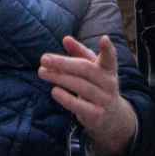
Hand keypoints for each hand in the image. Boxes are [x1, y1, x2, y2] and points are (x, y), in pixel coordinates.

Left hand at [40, 36, 136, 155]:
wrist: (111, 117)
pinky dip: (66, 98)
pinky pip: (80, 106)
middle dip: (64, 63)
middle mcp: (109, 83)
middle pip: (86, 70)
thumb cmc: (97, 85)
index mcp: (108, 69)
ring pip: (81, 86)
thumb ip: (79, 53)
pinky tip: (54, 91)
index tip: (104, 38)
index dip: (108, 49)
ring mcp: (104, 100)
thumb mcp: (92, 69)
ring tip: (42, 72)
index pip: (110, 58)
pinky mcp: (96, 115)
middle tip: (44, 59)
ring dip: (60, 78)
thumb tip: (66, 38)